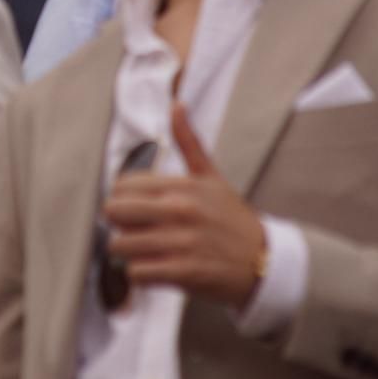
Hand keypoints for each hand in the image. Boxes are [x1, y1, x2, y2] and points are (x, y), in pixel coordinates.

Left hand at [103, 103, 266, 309]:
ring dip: (127, 251)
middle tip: (134, 229)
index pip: (123, 185)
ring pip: (120, 245)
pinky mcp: (184, 272)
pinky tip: (155, 269)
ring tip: (145, 251)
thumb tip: (177, 104)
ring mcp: (182, 242)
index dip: (122, 198)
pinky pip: (137, 272)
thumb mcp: (212, 177)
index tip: (136, 208)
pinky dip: (140, 274)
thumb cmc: (231, 218)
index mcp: (183, 185)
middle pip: (114, 212)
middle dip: (118, 223)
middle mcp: (180, 210)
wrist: (263, 261)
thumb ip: (189, 142)